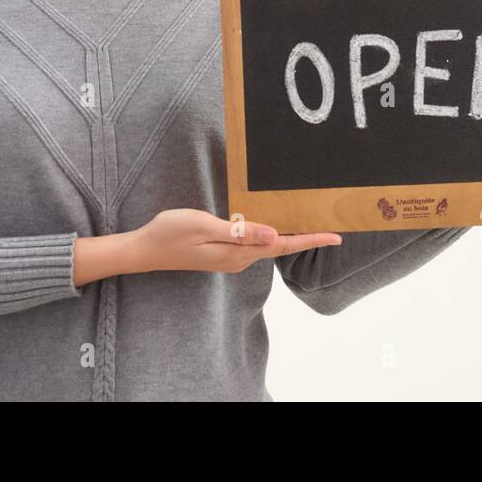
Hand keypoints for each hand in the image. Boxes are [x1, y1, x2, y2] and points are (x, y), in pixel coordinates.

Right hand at [130, 208, 341, 274]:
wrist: (145, 249)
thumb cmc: (171, 233)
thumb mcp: (205, 226)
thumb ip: (240, 232)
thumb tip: (274, 235)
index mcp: (238, 253)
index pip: (282, 246)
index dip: (310, 239)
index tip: (335, 236)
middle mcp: (239, 259)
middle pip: (280, 247)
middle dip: (306, 237)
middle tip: (331, 226)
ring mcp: (231, 258)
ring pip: (268, 246)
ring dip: (290, 236)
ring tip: (310, 223)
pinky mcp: (223, 253)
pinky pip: (255, 245)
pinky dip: (271, 235)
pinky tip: (276, 225)